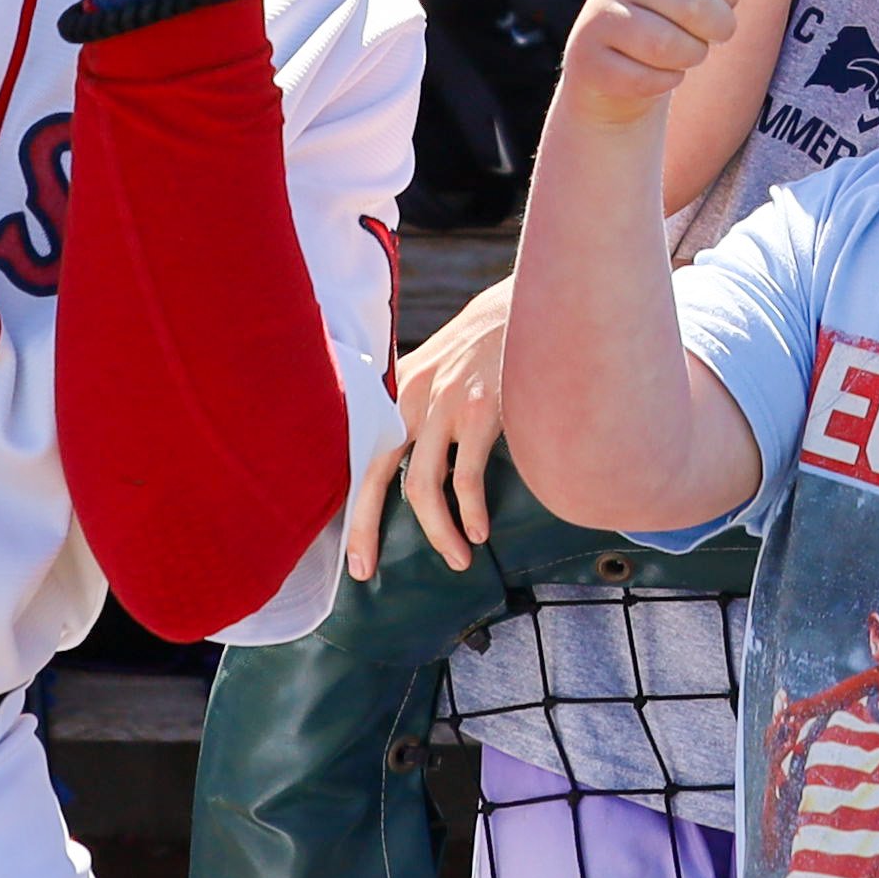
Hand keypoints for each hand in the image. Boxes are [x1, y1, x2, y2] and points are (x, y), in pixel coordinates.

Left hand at [355, 276, 514, 574]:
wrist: (530, 307)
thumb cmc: (487, 343)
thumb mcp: (437, 361)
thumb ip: (416, 401)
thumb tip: (411, 454)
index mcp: (396, 388)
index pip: (360, 452)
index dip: (350, 500)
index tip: (348, 543)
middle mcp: (410, 396)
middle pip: (372, 472)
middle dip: (364, 528)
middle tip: (364, 570)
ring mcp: (443, 405)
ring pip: (423, 486)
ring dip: (437, 533)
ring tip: (456, 560)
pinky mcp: (478, 413)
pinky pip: (466, 477)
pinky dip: (470, 510)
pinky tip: (479, 531)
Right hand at [553, 0, 755, 135]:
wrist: (612, 74)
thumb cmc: (664, 18)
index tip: (720, 1)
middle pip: (697, 4)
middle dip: (716, 30)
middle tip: (706, 36)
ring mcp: (600, 18)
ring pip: (672, 46)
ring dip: (689, 58)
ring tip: (680, 53)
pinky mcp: (589, 61)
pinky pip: (650, 79)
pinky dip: (663, 83)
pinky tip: (651, 73)